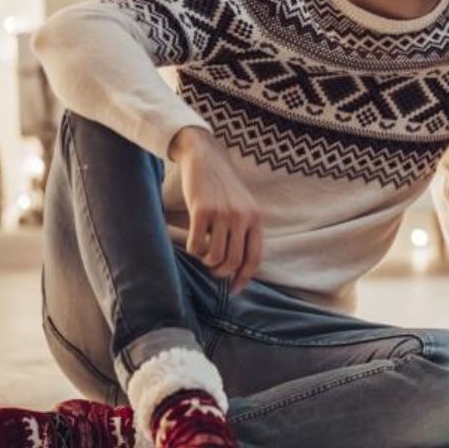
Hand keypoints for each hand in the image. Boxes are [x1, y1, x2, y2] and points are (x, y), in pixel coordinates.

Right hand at [169, 126, 263, 290]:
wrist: (206, 158)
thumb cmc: (223, 188)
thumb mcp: (243, 207)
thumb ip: (244, 231)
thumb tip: (239, 267)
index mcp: (256, 218)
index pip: (254, 257)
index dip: (244, 277)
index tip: (235, 289)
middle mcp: (242, 217)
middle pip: (233, 261)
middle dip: (221, 273)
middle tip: (213, 270)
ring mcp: (222, 214)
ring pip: (214, 256)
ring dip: (206, 262)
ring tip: (203, 254)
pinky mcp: (201, 210)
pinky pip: (196, 245)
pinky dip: (193, 251)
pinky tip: (193, 243)